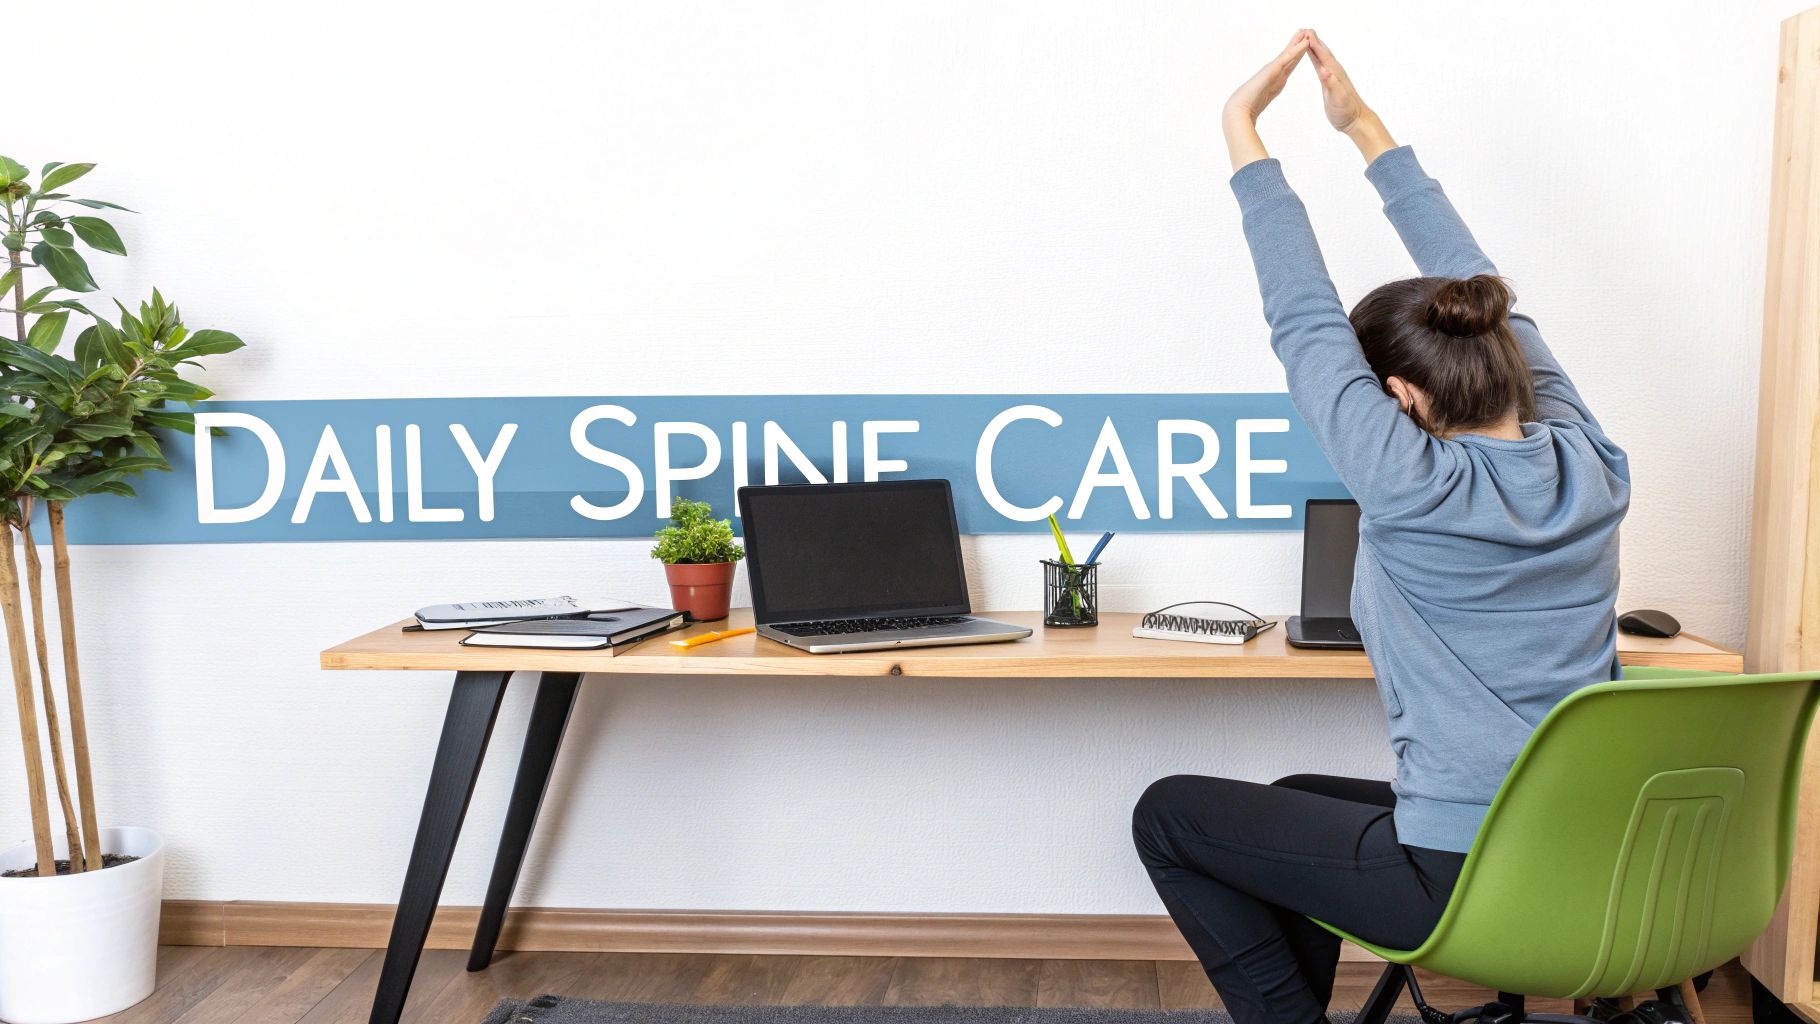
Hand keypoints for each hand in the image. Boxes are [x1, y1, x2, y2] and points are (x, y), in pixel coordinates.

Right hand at [1222, 31, 1309, 170]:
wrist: (1237, 115)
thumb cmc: (1245, 116)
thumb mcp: (1262, 109)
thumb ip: (1267, 106)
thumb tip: (1270, 110)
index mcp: (1273, 83)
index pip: (1288, 68)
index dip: (1296, 57)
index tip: (1304, 48)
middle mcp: (1273, 75)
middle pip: (1289, 57)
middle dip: (1297, 45)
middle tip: (1306, 32)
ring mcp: (1272, 72)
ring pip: (1289, 54)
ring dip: (1298, 42)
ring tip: (1306, 31)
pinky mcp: (1271, 72)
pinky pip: (1287, 59)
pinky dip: (1296, 50)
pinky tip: (1304, 43)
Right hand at [1308, 31, 1396, 162]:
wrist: (1355, 120)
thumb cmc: (1346, 111)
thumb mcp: (1337, 98)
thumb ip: (1331, 83)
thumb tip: (1324, 70)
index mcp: (1334, 73)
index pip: (1322, 55)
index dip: (1314, 44)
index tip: (1306, 33)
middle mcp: (1334, 72)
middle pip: (1323, 52)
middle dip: (1314, 41)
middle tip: (1306, 30)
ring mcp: (1333, 76)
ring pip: (1322, 57)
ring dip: (1315, 47)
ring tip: (1308, 38)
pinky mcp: (1331, 82)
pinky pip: (1322, 65)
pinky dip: (1317, 58)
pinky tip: (1314, 57)